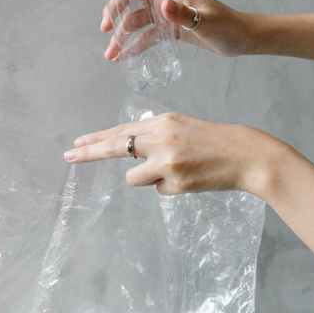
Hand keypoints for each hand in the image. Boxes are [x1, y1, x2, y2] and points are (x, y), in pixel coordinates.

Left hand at [64, 112, 273, 197]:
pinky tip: (190, 178)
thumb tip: (129, 144)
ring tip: (178, 171)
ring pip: (136, 179)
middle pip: (116, 148)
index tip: (76, 144)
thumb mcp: (182, 128)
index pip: (121, 131)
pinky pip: (159, 190)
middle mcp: (161, 138)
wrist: (245, 155)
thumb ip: (155, 135)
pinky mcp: (175, 183)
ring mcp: (167, 162)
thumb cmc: (214, 142)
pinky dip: (170, 188)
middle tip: (67, 156)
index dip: (97, 139)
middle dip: (90, 153)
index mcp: (162, 122)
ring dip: (149, 179)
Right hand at [101, 0, 252, 61]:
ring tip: (111, 54)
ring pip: (137, 21)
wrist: (240, 40)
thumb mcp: (206, 22)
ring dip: (122, 36)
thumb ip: (184, 15)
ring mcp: (167, 15)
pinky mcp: (170, 31)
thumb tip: (162, 6)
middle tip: (105, 27)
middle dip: (116, 9)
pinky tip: (123, 58)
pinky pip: (148, 37)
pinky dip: (135, 46)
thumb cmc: (227, 26)